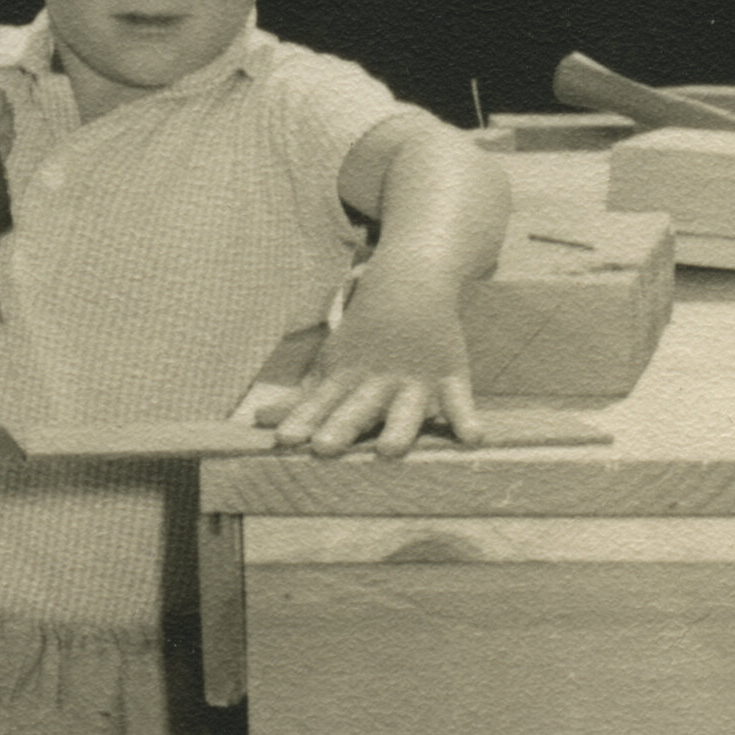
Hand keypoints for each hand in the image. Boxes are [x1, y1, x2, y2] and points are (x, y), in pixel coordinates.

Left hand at [231, 291, 482, 455]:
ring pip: (406, 410)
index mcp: (346, 378)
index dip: (302, 420)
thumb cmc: (365, 336)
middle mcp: (377, 382)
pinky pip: (461, 401)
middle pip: (357, 408)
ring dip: (398, 428)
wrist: (411, 283)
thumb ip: (302, 399)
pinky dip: (468, 418)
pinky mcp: (449, 377)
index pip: (321, 403)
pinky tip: (475, 439)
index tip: (284, 440)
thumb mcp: (332, 363)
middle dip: (340, 427)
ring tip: (390, 451)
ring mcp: (414, 380)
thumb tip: (258, 423)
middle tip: (323, 448)